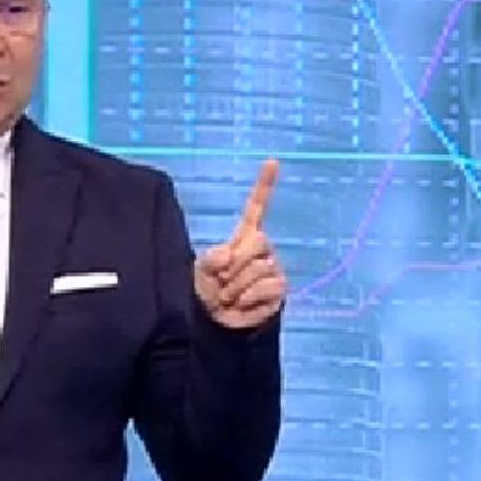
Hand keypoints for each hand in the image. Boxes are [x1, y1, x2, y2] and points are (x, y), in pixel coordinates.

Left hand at [194, 159, 286, 328]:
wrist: (217, 320)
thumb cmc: (209, 288)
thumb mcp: (201, 271)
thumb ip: (211, 259)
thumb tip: (230, 254)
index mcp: (244, 236)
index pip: (256, 207)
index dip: (264, 185)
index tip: (272, 161)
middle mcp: (263, 248)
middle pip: (258, 241)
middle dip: (234, 264)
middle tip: (223, 281)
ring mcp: (273, 268)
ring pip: (259, 268)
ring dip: (236, 286)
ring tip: (230, 295)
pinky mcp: (279, 289)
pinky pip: (267, 287)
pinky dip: (248, 298)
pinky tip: (243, 303)